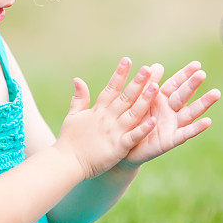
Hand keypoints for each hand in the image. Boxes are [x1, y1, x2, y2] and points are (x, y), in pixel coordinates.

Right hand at [54, 58, 159, 179]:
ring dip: (144, 100)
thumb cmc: (69, 140)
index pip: (111, 88)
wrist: (66, 163)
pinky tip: (154, 121)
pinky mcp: (118, 147)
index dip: (120, 74)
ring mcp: (114, 132)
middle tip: (149, 69)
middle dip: (137, 82)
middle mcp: (108, 118)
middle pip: (125, 97)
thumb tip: (77, 79)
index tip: (128, 60)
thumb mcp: (73, 116)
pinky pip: (133, 137)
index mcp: (98, 110)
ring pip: (133, 113)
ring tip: (156, 87)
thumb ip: (79, 98)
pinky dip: (143, 130)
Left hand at [120, 60, 219, 166]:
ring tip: (216, 93)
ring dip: (202, 103)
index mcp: (161, 99)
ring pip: (190, 112)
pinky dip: (196, 128)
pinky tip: (208, 121)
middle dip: (192, 85)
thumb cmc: (132, 122)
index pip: (175, 84)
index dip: (185, 74)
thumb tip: (157, 65)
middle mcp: (170, 111)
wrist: (124, 147)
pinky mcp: (170, 141)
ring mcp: (172, 125)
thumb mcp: (137, 102)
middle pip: (183, 96)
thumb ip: (146, 85)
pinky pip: (184, 134)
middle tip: (203, 74)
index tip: (197, 64)